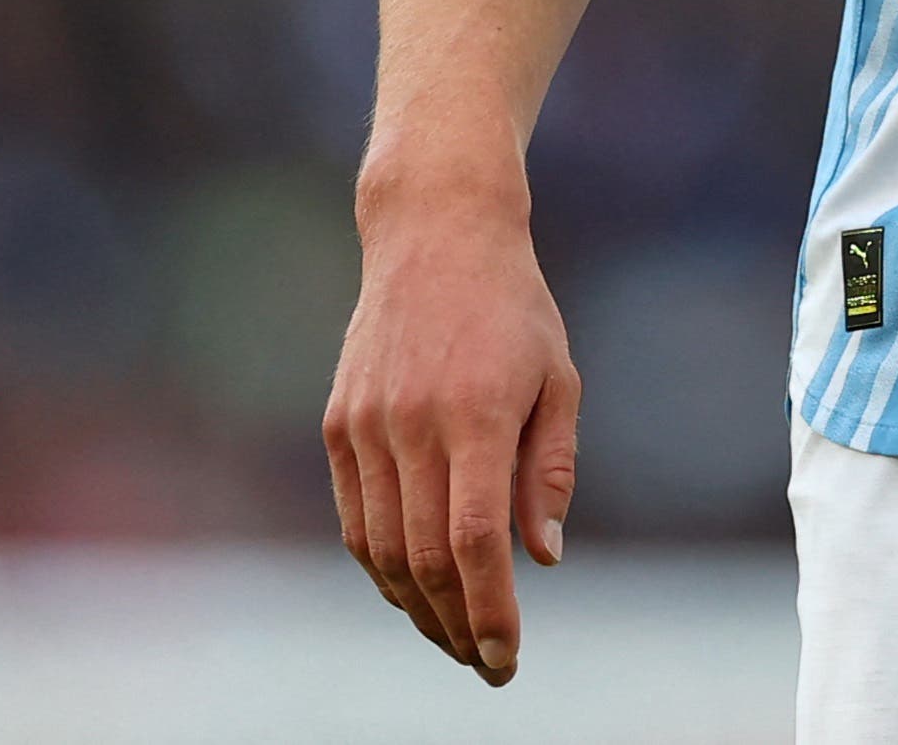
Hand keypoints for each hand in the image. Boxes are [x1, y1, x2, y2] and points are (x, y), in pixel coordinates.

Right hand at [324, 195, 580, 684]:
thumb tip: (542, 558)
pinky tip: (411, 590)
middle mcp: (411, 425)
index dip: (490, 608)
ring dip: (415, 607)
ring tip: (453, 637)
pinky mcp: (338, 425)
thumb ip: (549, 469)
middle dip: (455, 624)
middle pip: (424, 558)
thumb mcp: (560, 378)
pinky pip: (356, 518)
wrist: (436, 235)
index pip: (474, 541)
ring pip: (381, 548)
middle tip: (485, 661)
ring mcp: (366, 427)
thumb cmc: (515, 309)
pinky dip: (381, 565)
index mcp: (475, 414)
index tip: (508, 654)